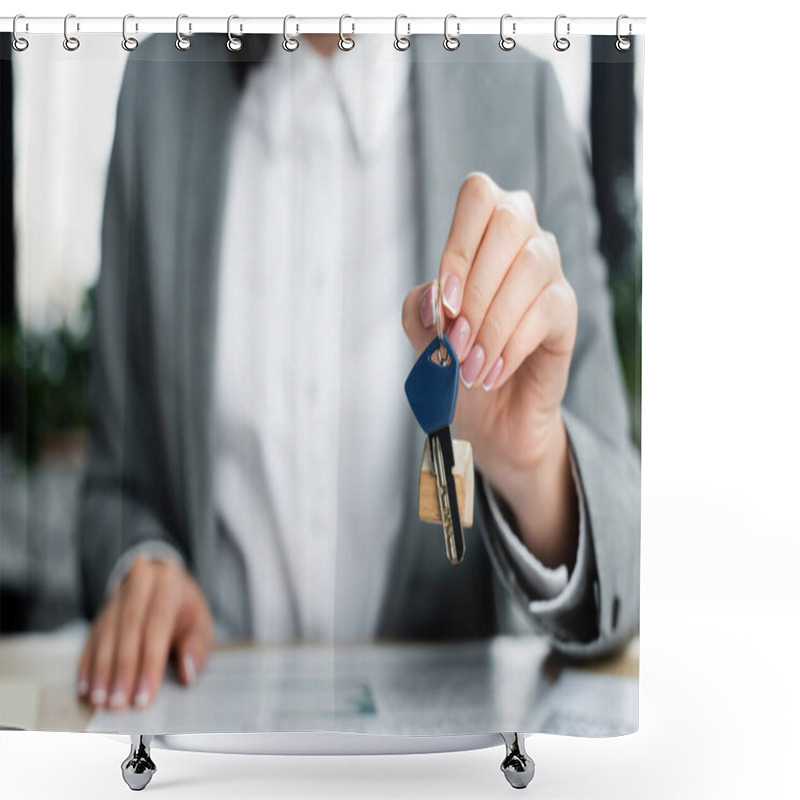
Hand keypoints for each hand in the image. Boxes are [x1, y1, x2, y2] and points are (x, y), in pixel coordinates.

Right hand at [76, 556, 213, 710]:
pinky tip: (86, 687)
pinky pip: (91, 638)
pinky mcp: (100, 610)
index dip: (149, 664)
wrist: (164, 582)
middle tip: (118, 703)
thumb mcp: (201, 621)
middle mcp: (139, 583)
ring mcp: (116, 595)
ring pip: (106, 634)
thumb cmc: (185, 609)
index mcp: (168, 583)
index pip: (157, 625)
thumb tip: (187, 674)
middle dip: (122, 670)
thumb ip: (198, 647)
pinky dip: (88, 665)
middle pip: (128, 629)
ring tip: (100, 700)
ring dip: (102, 671)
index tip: (143, 697)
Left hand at [402, 172, 578, 566]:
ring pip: (530, 267)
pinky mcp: (566, 312)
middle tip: (456, 339)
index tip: (445, 302)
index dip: (458, 245)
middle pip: (510, 220)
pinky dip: (511, 344)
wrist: (489, 417)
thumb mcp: (424, 338)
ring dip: (492, 322)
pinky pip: (546, 310)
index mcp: (483, 232)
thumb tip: (434, 298)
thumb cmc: (456, 366)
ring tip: (470, 366)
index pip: (478, 196)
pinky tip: (492, 372)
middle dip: (475, 286)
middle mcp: (522, 240)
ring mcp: (549, 273)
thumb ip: (419, 311)